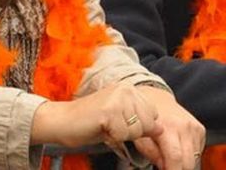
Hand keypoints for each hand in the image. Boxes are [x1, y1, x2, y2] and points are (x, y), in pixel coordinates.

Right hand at [30, 82, 161, 148]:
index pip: (153, 114)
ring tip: (106, 127)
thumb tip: (161, 128)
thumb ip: (141, 121)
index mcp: (130, 89)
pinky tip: (101, 128)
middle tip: (111, 127)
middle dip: (131, 132)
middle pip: (147, 123)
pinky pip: (123, 134)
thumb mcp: (121, 119)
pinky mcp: (109, 110)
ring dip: (121, 135)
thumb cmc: (91, 123)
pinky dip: (112, 137)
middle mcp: (126, 89)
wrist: (63, 122)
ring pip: (136, 130)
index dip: (139, 127)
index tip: (120, 125)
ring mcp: (118, 98)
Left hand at [130, 85, 204, 169]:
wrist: (157, 99)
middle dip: (179, 169)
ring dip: (184, 162)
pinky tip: (178, 147)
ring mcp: (194, 127)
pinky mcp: (200, 129)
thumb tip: (164, 167)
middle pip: (188, 162)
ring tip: (171, 155)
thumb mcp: (141, 136)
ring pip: (195, 158)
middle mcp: (184, 126)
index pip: (175, 157)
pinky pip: (198, 151)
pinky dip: (189, 154)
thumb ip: (152, 153)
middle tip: (168, 166)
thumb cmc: (147, 119)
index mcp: (168, 127)